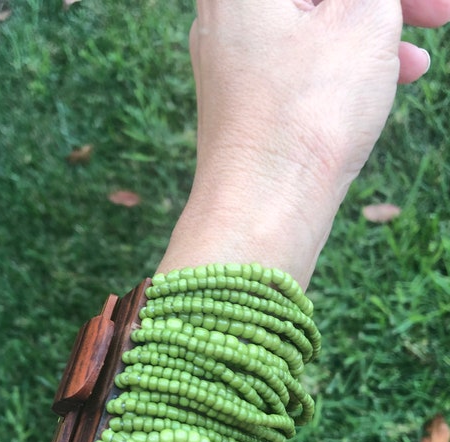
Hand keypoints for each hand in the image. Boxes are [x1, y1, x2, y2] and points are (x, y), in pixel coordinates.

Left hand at [158, 0, 449, 286]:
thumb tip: (367, 5)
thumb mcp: (364, 19)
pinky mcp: (241, 103)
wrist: (261, 211)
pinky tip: (384, 85)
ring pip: (311, 29)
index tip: (418, 4)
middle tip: (435, 13)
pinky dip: (340, 68)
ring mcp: (228, 64)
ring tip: (416, 63)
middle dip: (383, 3)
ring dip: (371, 36)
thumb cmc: (307, 112)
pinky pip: (297, 67)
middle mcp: (223, 17)